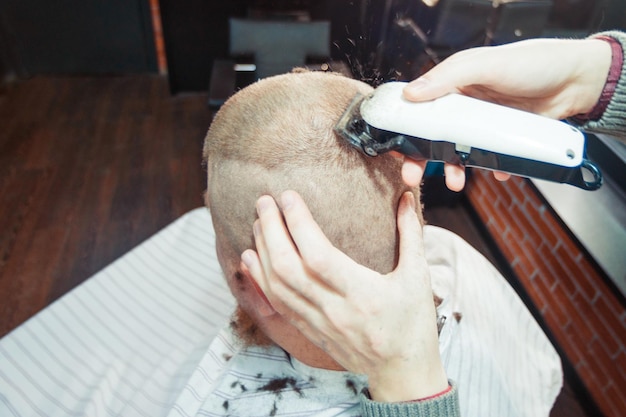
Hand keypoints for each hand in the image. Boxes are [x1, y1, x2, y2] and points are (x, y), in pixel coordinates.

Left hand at [241, 190, 447, 401]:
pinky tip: (250, 258)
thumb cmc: (413, 323)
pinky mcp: (309, 331)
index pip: (318, 255)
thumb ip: (411, 234)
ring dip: (262, 251)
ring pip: (277, 286)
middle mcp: (334, 310)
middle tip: (263, 202)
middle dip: (271, 231)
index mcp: (362, 294)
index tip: (288, 197)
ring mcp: (318, 323)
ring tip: (258, 222)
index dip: (298, 224)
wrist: (401, 373)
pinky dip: (260, 279)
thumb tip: (405, 195)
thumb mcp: (418, 278)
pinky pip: (276, 305)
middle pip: (288, 268)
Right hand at [401, 37, 611, 187]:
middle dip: (422, 159)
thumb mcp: (486, 65)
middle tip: (412, 176)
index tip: (395, 148)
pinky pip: (490, 159)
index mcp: (454, 84)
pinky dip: (491, 170)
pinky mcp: (503, 138)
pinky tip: (497, 174)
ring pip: (459, 151)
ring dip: (455, 169)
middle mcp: (465, 105)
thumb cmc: (533, 63)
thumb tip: (411, 94)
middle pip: (435, 136)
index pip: (420, 108)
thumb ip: (448, 77)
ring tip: (456, 182)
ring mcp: (484, 123)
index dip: (405, 129)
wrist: (578, 80)